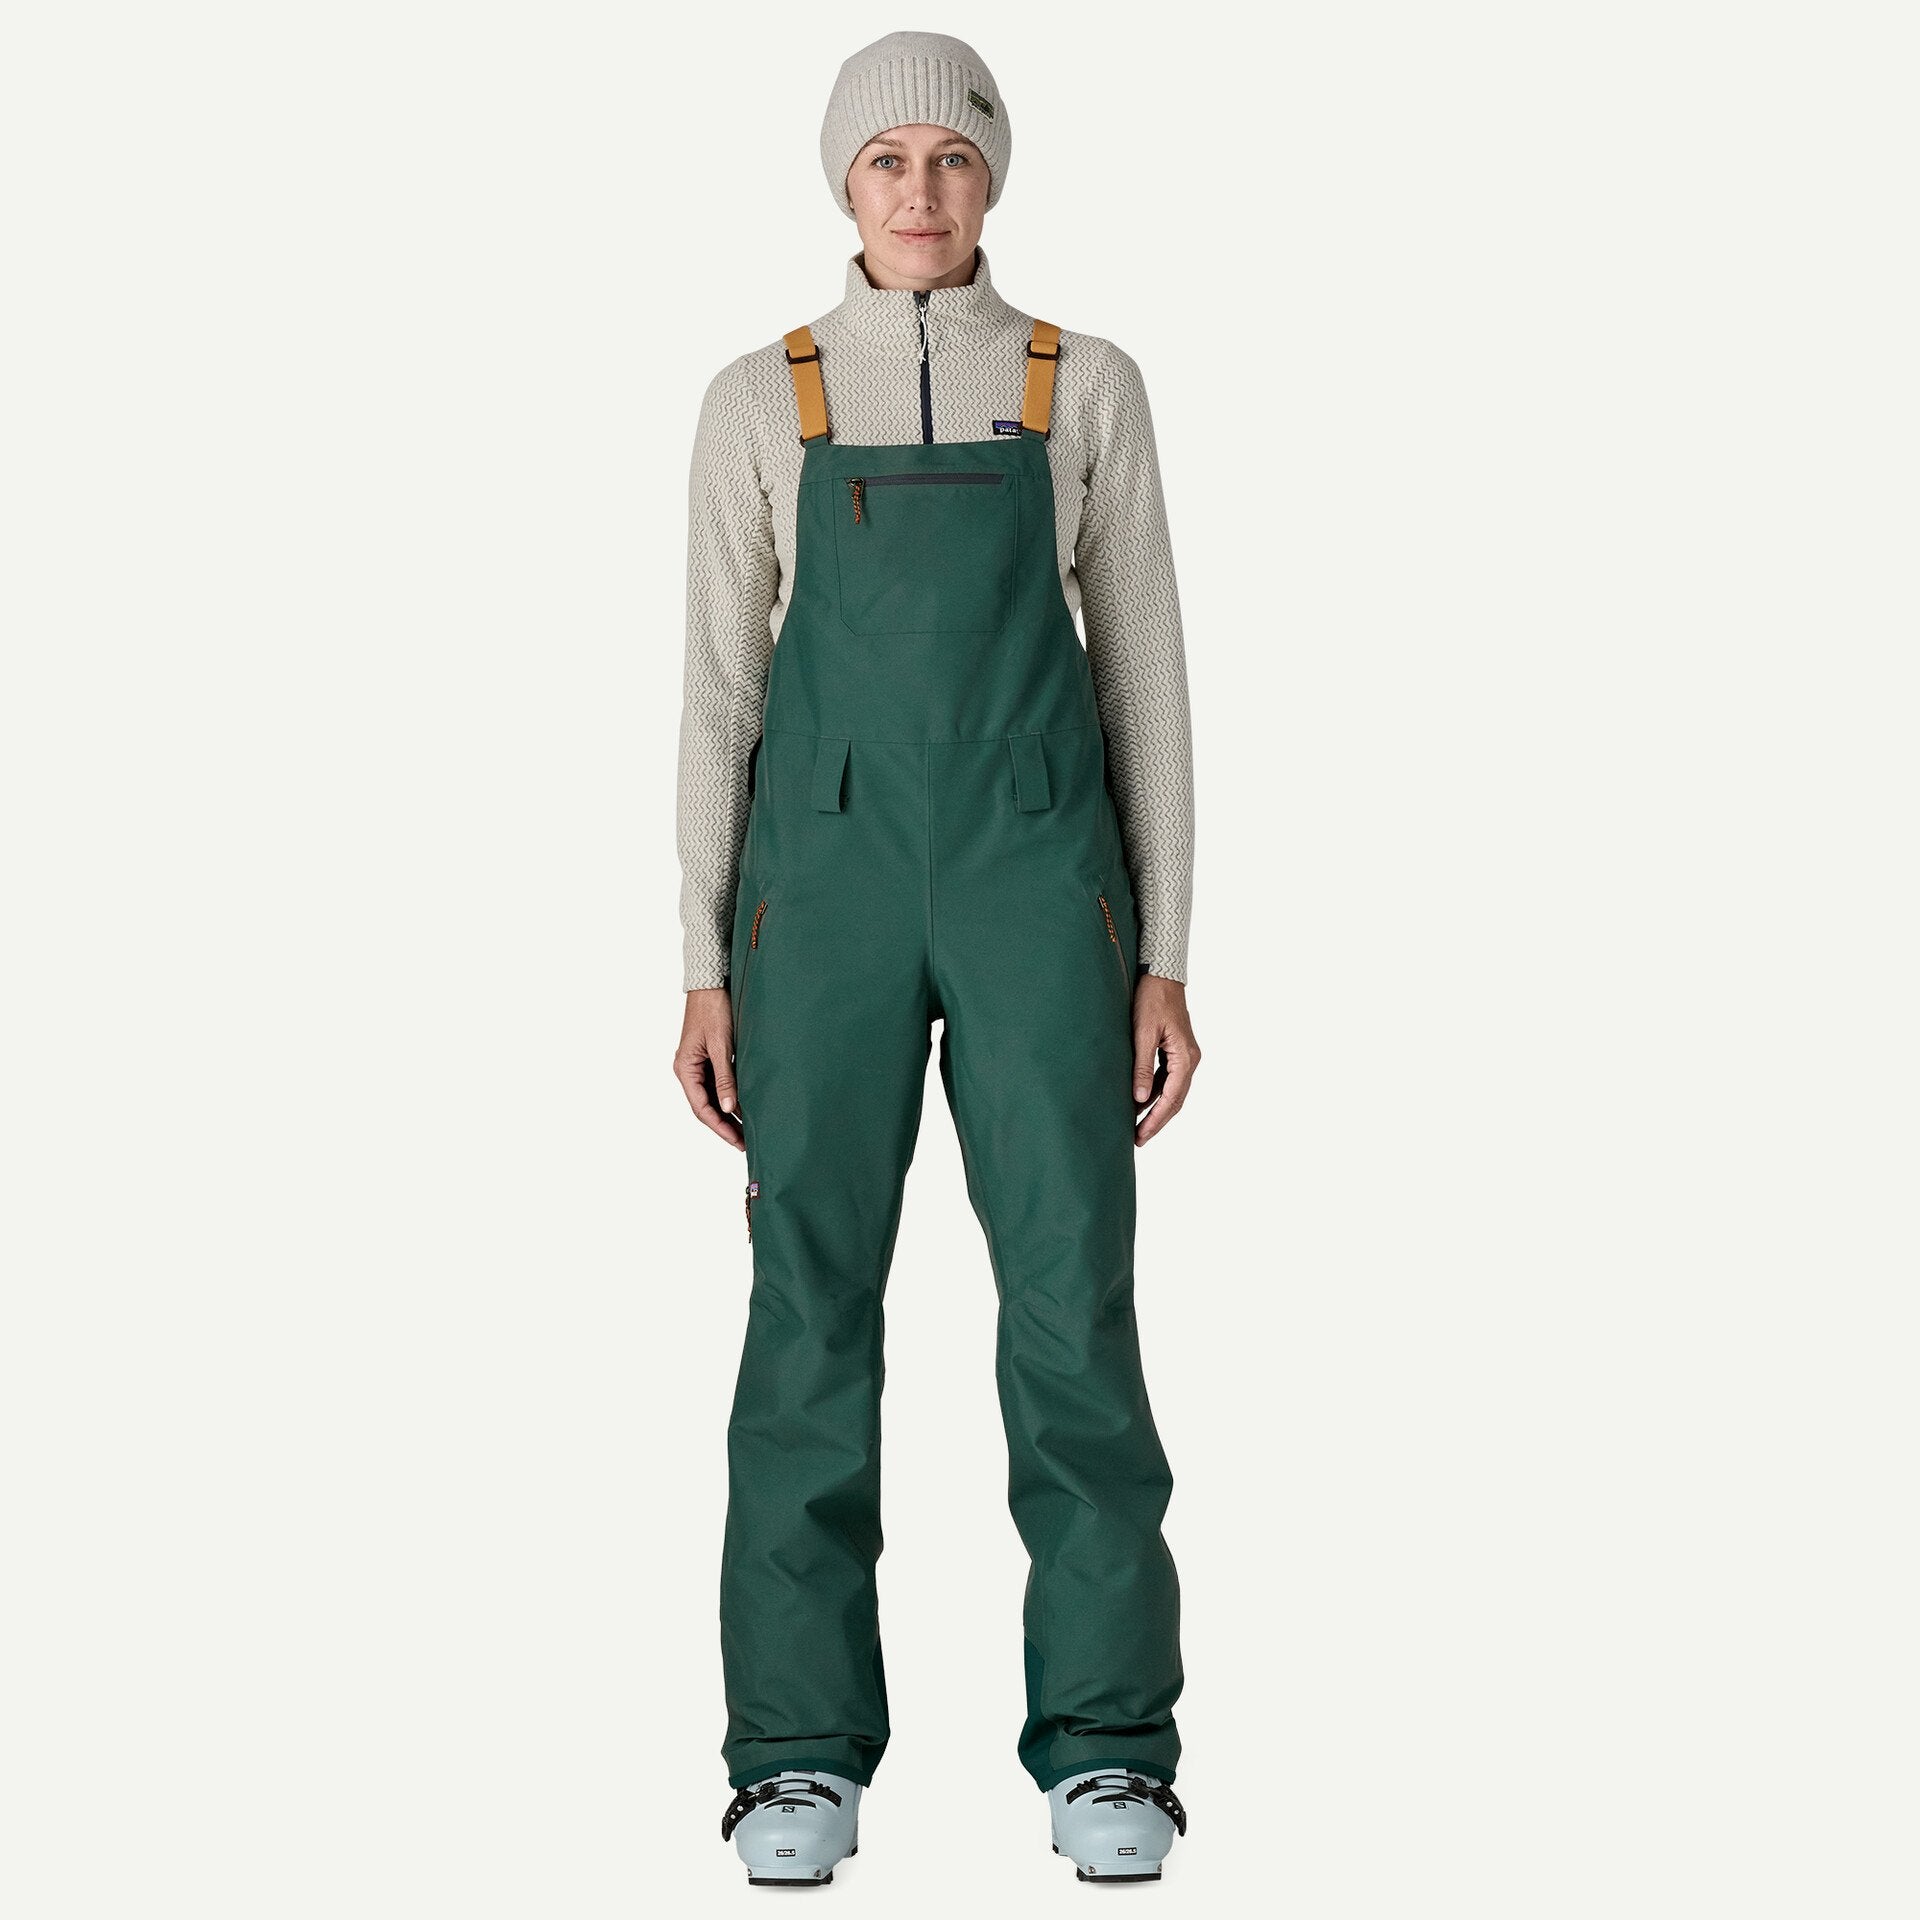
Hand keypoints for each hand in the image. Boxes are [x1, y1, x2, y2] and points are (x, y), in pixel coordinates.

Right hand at [674, 987, 744, 1149]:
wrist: (711, 983)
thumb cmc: (714, 1010)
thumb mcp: (721, 1046)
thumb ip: (725, 1078)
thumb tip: (729, 1109)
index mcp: (685, 1069)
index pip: (701, 1108)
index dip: (720, 1127)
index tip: (737, 1142)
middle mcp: (688, 1070)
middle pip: (706, 1106)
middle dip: (725, 1125)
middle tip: (746, 1143)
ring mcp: (698, 1064)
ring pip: (712, 1097)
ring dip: (728, 1113)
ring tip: (748, 1130)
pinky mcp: (708, 1057)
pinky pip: (717, 1084)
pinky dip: (730, 1096)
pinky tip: (745, 1106)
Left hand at [1131, 974, 1200, 1145]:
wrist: (1162, 974)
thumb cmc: (1151, 999)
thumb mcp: (1142, 1033)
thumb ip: (1141, 1067)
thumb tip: (1140, 1100)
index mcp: (1185, 1057)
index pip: (1171, 1098)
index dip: (1156, 1120)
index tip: (1141, 1136)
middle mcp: (1190, 1059)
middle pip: (1175, 1100)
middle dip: (1157, 1121)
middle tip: (1138, 1140)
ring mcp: (1185, 1055)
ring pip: (1172, 1091)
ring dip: (1157, 1109)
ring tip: (1138, 1127)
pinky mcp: (1176, 1051)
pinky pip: (1168, 1079)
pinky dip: (1156, 1093)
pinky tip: (1141, 1102)